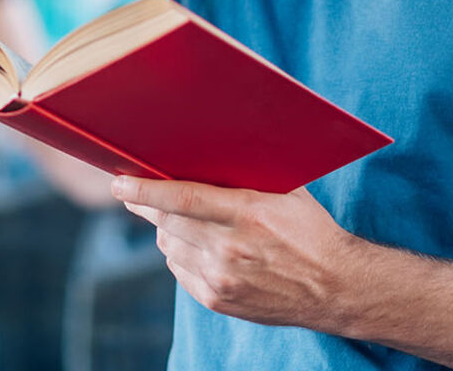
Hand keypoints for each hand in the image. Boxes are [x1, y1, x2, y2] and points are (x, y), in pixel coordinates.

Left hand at [113, 176, 363, 332]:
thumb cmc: (311, 231)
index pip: (182, 198)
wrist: (334, 287)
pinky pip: (179, 270)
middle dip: (147, 204)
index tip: (118, 183)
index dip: (145, 189)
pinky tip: (194, 245)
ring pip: (168, 245)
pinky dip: (179, 254)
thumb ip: (248, 176)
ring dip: (166, 229)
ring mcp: (221, 278)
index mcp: (248, 213)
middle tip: (133, 192)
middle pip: (167, 221)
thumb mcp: (287, 192)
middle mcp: (230, 248)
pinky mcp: (217, 300)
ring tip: (177, 219)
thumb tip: (208, 153)